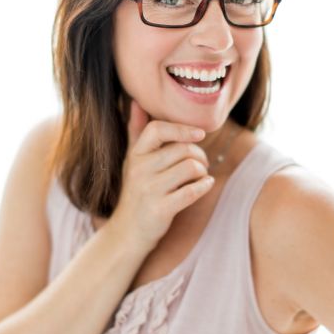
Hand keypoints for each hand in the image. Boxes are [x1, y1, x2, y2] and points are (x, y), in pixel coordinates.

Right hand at [113, 98, 214, 252]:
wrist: (127, 233)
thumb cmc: (136, 191)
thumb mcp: (132, 160)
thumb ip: (136, 130)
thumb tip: (136, 101)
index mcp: (135, 155)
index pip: (157, 129)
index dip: (182, 129)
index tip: (200, 134)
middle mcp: (139, 170)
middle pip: (182, 149)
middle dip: (200, 154)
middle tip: (202, 163)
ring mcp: (149, 190)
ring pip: (190, 168)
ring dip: (202, 171)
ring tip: (201, 175)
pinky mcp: (160, 209)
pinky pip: (191, 192)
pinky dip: (204, 186)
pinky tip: (206, 185)